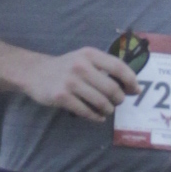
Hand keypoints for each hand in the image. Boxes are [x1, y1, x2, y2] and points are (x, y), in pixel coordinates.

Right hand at [24, 45, 140, 122]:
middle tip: (117, 102)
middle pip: (111, 88)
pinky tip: (98, 117)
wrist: (35, 73)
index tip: (135, 90)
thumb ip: (105, 68)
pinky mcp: (62, 97)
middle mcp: (81, 66)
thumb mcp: (84, 59)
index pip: (118, 67)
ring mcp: (70, 82)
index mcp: (89, 54)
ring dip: (108, 109)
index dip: (131, 80)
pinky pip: (86, 111)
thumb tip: (132, 86)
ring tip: (107, 110)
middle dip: (119, 99)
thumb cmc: (66, 67)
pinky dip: (96, 117)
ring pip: (101, 102)